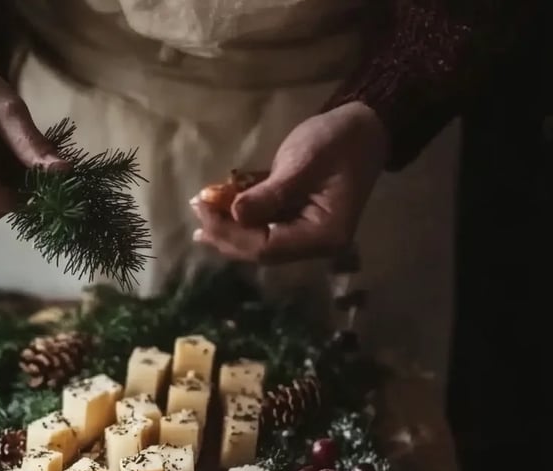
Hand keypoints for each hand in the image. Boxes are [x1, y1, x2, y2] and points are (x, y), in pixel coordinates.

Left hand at [190, 102, 387, 262]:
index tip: (204, 212)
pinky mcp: (299, 224)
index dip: (232, 234)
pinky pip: (265, 230)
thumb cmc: (339, 141)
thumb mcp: (303, 162)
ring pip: (260, 243)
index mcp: (323, 235)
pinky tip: (218, 215)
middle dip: (227, 235)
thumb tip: (235, 214)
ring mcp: (307, 237)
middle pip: (262, 251)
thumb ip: (270, 193)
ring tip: (201, 219)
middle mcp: (316, 245)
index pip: (268, 247)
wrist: (364, 128)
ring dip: (229, 231)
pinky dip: (241, 223)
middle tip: (197, 214)